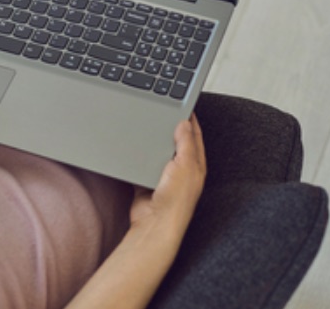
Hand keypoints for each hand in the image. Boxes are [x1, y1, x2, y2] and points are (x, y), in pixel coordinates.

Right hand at [130, 114, 205, 239]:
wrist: (154, 225)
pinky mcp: (147, 180)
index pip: (194, 135)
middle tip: (162, 109)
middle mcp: (181, 169)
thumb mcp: (185, 166)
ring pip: (157, 150)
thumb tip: (185, 122)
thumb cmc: (175, 201)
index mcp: (195, 164)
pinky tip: (133, 144)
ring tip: (146, 122)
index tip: (182, 104)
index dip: (189, 118)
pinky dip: (138, 153)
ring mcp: (164, 175)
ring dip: (152, 139)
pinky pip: (142, 161)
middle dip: (169, 126)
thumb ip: (185, 143)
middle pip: (175, 141)